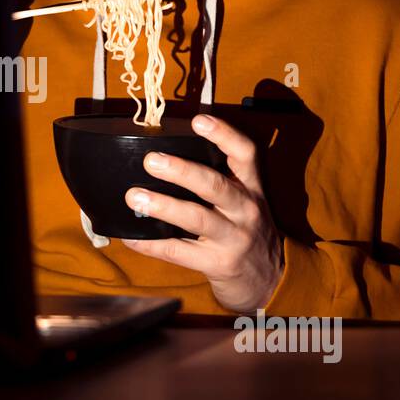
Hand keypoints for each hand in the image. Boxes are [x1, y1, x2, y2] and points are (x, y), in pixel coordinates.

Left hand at [119, 114, 283, 311]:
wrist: (268, 279)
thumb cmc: (244, 229)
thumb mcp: (244, 200)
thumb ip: (220, 177)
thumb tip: (163, 154)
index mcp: (251, 187)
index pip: (245, 154)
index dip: (224, 135)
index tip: (199, 120)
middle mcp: (246, 209)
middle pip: (215, 185)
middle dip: (182, 171)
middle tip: (150, 160)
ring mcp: (234, 238)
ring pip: (197, 218)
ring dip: (164, 206)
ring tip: (134, 197)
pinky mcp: (218, 264)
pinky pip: (179, 252)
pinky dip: (151, 245)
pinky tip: (130, 237)